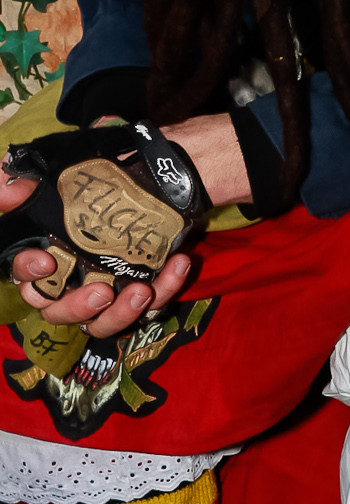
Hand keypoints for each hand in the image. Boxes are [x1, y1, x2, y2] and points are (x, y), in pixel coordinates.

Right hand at [0, 111, 244, 339]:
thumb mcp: (57, 180)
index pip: (26, 281)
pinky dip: (168, 287)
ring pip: (106, 323)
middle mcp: (74, 287)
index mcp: (47, 266)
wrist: (147, 181)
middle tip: (102, 292)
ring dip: (123, 313)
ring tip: (141, 291)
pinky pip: (156, 304)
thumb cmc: (89, 189)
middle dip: (79, 307)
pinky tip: (179, 263)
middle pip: (63, 314)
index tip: (44, 261)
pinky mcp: (145, 292)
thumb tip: (3, 186)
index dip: (29, 275)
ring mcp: (110, 293)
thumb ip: (26, 186)